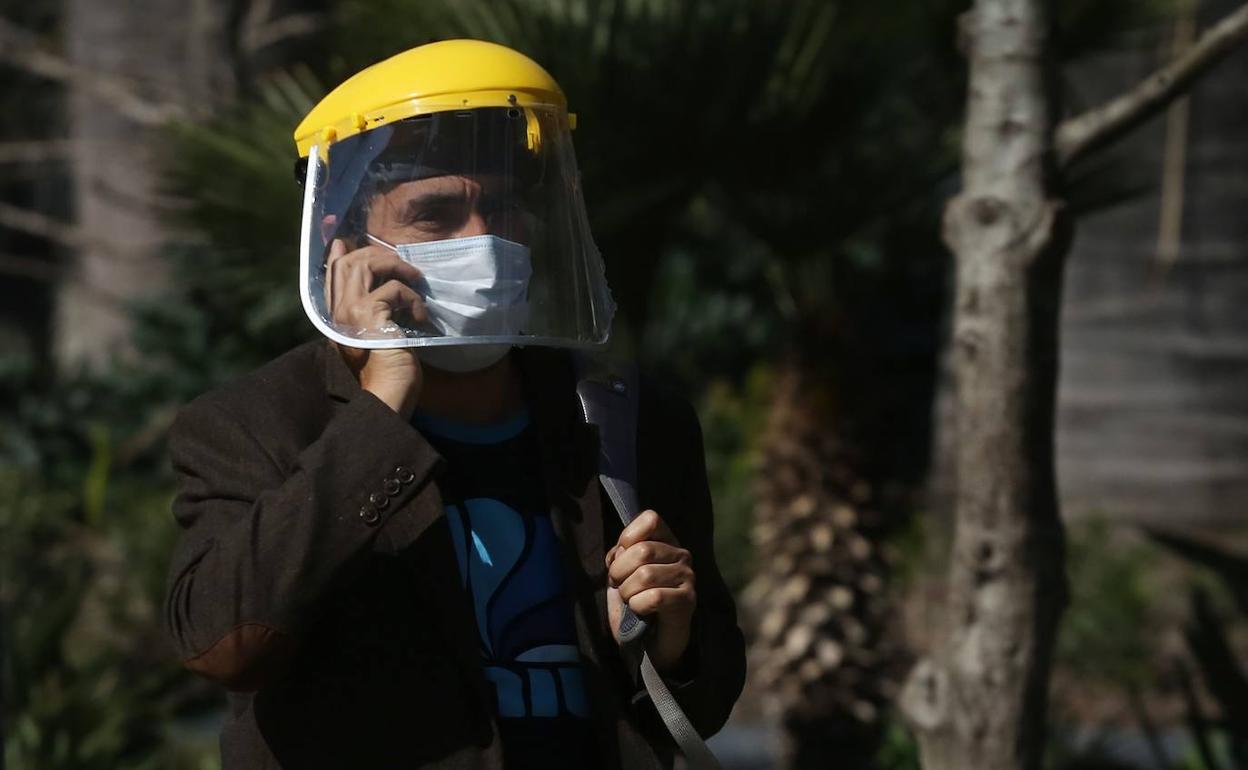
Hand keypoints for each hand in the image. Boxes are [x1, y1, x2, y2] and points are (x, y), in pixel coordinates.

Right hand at [325, 238, 426, 418]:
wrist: (388, 395)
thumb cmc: (389, 373)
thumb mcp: (379, 337)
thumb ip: (375, 314)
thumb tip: (386, 290)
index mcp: (336, 319)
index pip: (331, 277)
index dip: (338, 256)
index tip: (345, 242)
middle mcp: (337, 313)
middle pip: (348, 264)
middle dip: (377, 256)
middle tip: (401, 262)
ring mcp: (349, 312)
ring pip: (365, 266)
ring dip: (395, 266)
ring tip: (416, 279)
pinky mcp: (368, 315)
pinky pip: (394, 289)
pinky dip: (413, 298)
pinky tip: (421, 317)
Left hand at [606, 510, 696, 673]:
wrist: (648, 643)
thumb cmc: (633, 604)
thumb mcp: (620, 574)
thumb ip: (619, 554)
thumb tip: (619, 550)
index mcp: (665, 541)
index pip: (650, 518)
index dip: (627, 537)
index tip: (620, 558)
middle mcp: (681, 555)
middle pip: (642, 550)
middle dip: (619, 572)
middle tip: (619, 586)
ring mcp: (687, 577)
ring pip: (645, 575)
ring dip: (627, 592)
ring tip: (630, 600)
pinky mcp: (688, 600)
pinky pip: (654, 597)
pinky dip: (638, 606)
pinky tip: (642, 612)